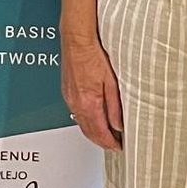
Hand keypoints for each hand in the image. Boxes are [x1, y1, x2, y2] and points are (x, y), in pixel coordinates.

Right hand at [62, 36, 122, 150]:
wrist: (77, 40)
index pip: (100, 132)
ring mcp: (70, 98)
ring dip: (93, 132)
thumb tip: (118, 125)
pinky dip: (86, 121)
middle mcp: (76, 103)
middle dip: (101, 141)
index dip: (110, 143)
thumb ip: (115, 106)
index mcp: (89, 103)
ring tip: (107, 134)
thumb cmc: (93, 55)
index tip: (119, 147)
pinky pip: (76, 113)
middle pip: (89, 132)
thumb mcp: (112, 82)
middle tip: (114, 145)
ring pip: (81, 123)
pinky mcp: (67, 92)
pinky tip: (94, 118)